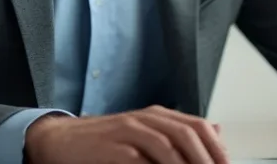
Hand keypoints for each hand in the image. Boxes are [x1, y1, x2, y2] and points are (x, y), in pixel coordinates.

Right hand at [24, 105, 228, 163]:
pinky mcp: (110, 149)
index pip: (197, 126)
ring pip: (166, 147)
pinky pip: (138, 161)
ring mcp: (126, 132)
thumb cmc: (103, 142)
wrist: (60, 141)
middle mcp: (144, 119)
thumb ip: (177, 132)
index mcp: (157, 116)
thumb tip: (216, 130)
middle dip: (206, 160)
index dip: (217, 149)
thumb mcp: (144, 132)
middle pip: (186, 135)